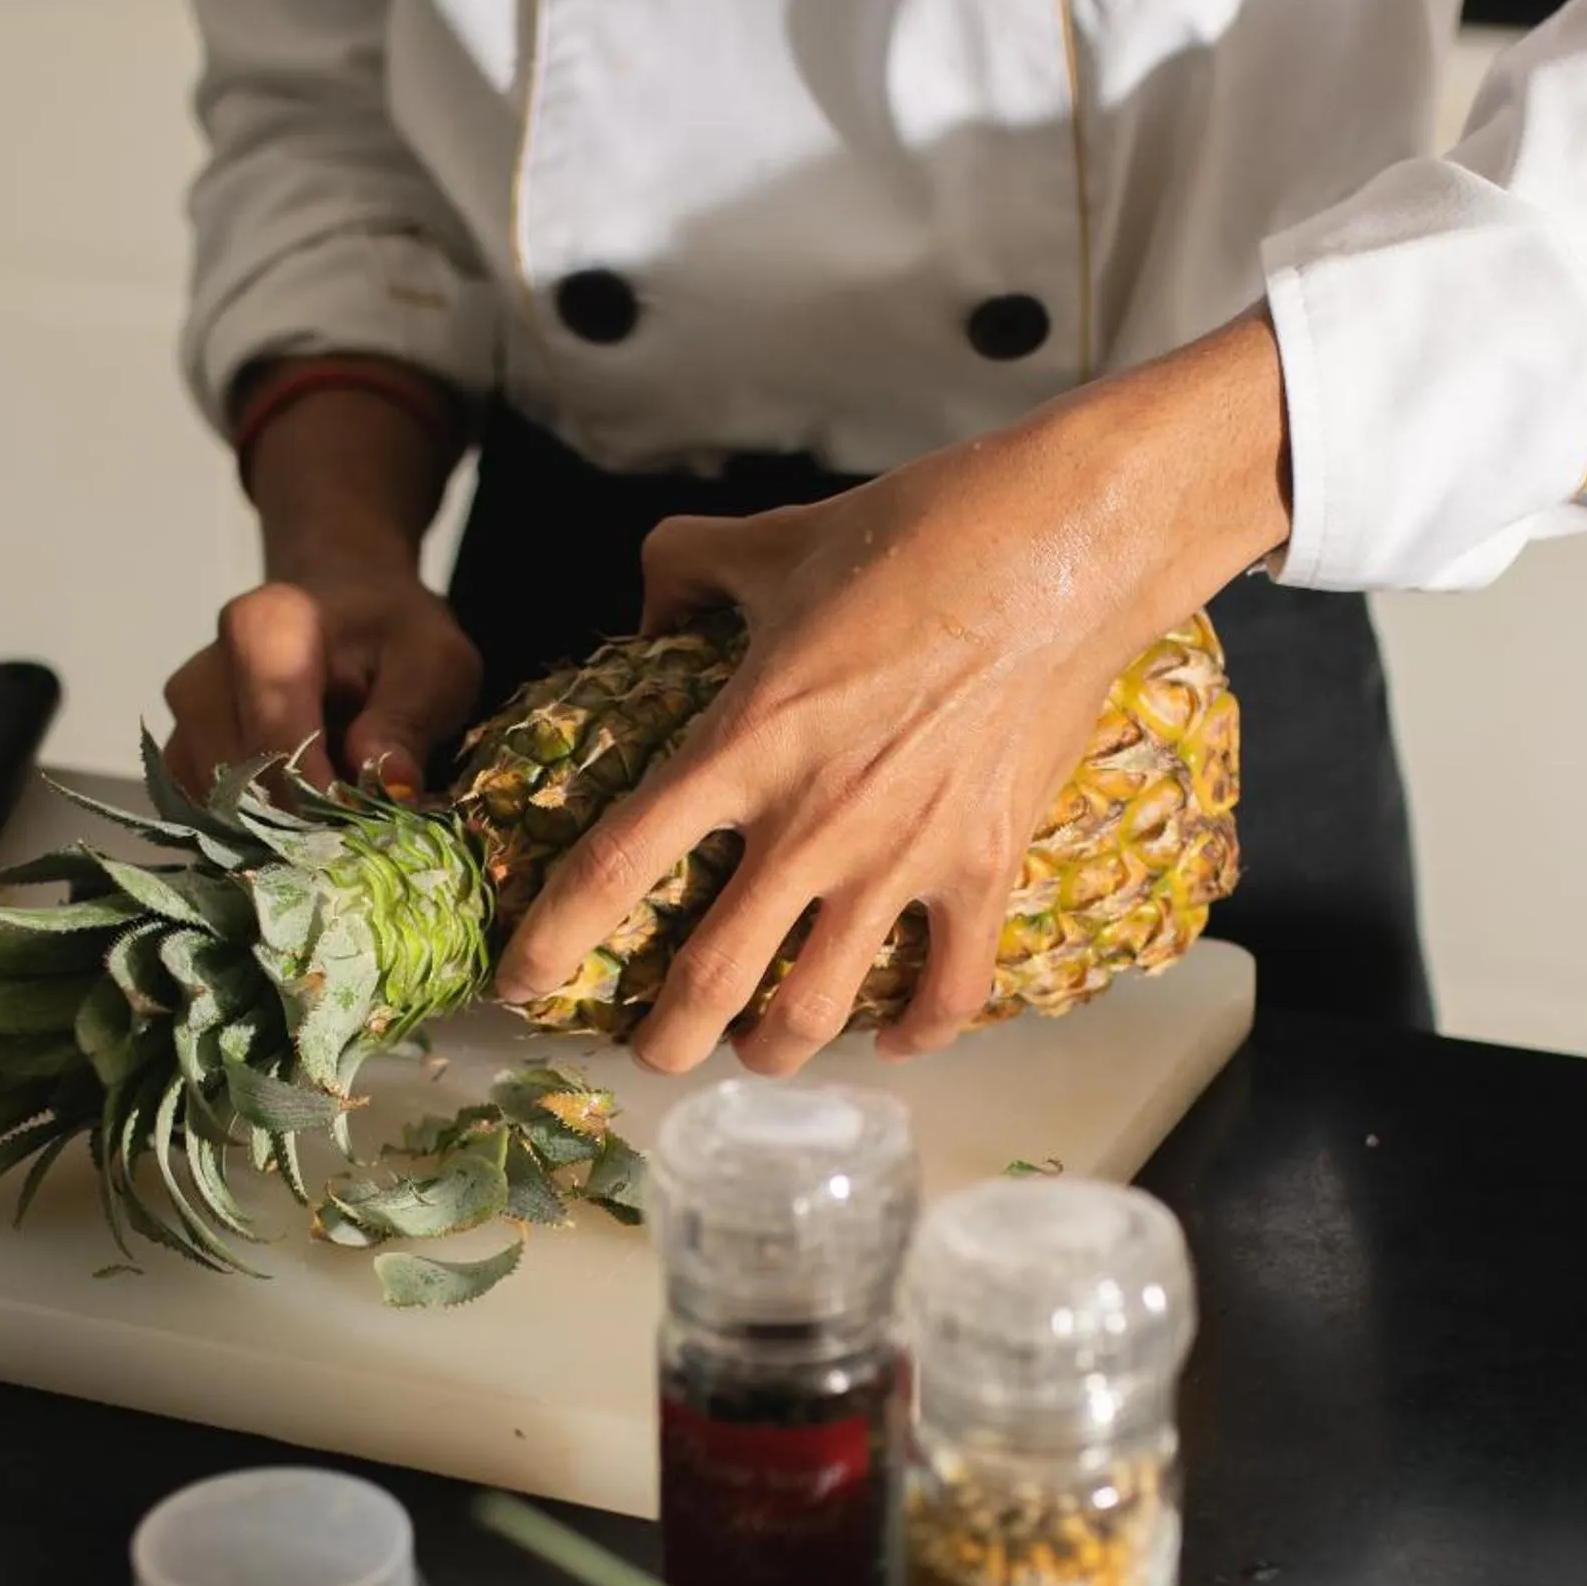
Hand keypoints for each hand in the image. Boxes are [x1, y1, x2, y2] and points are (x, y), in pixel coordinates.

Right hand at [165, 364, 476, 800]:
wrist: (346, 609)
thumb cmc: (393, 636)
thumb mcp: (433, 663)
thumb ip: (408, 719)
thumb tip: (390, 786)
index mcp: (264, 630)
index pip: (277, 741)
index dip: (323, 801)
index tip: (368, 834)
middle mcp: (204, 673)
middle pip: (241, 783)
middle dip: (303, 824)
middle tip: (362, 835)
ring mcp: (184, 720)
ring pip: (221, 808)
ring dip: (280, 831)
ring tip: (337, 816)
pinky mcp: (181, 754)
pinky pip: (209, 815)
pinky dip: (258, 832)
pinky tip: (303, 817)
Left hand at [495, 313, 1291, 1073]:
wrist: (1068, 545)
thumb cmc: (924, 530)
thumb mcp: (779, 539)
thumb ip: (690, 570)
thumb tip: (650, 598)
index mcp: (745, 742)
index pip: (616, 865)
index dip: (551, 941)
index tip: (519, 983)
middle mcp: (813, 821)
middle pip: (710, 978)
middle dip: (664, 1039)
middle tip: (648, 1052)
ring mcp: (903, 857)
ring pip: (817, 1009)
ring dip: (773, 1051)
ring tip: (755, 1055)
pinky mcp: (985, 869)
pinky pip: (949, 990)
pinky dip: (916, 1031)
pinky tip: (891, 1037)